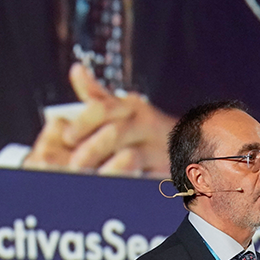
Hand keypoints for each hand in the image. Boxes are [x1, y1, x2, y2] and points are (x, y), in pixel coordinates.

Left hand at [24, 63, 176, 176]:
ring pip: (130, 158)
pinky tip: (109, 189)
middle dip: (91, 150)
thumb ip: (98, 95)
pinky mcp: (167, 172)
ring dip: (106, 169)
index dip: (82, 123)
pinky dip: (125, 183)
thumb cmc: (146, 130)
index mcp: (132, 107)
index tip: (67, 138)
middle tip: (73, 165)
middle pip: (115, 133)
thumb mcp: (125, 109)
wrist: (193, 147)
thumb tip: (77, 70)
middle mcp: (147, 124)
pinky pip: (144, 179)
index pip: (104, 108)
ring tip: (88, 180)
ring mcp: (160, 149)